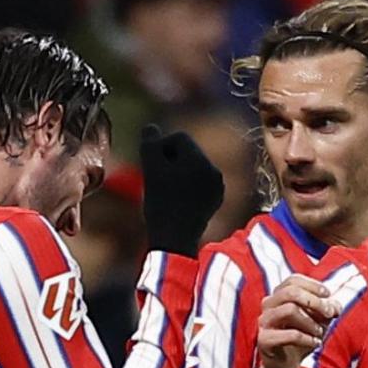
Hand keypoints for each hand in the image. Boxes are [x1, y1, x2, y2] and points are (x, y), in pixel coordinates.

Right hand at [140, 123, 224, 256]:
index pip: (179, 138)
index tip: (152, 168)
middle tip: (159, 180)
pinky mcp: (216, 199)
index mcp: (200, 160)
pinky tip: (178, 201)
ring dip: (180, 173)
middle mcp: (214, 170)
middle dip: (172, 160)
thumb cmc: (160, 203)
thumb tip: (150, 128)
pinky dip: (189, 187)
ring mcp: (218, 186)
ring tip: (168, 191)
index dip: (161, 149)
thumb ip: (149, 143)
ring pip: (194, 167)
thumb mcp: (150, 170)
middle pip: (188, 152)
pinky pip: (200, 183)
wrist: (175, 240)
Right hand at [257, 274, 336, 367]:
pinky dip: (307, 338)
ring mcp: (264, 322)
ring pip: (289, 310)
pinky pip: (289, 334)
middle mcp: (268, 305)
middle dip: (314, 301)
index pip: (293, 280)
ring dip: (310, 321)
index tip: (328, 295)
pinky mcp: (264, 340)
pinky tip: (316, 343)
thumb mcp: (318, 322)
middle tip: (329, 313)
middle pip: (290, 292)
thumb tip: (335, 306)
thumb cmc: (301, 340)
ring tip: (320, 332)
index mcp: (278, 296)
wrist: (284, 367)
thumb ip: (327, 311)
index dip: (312, 285)